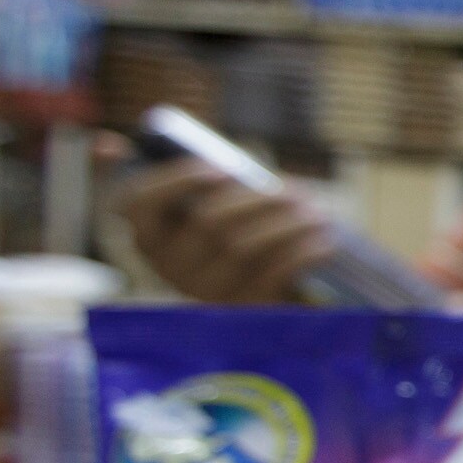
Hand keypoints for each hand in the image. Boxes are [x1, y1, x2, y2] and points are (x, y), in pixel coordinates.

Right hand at [112, 154, 333, 304]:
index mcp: (153, 234)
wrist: (281, 288)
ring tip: (318, 214)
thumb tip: (140, 152)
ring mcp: (204, 291)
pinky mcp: (242, 310)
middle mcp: (170, 266)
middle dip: (257, 200)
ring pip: (242, 247)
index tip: (218, 167)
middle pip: (208, 221)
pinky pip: (272, 274)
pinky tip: (324, 242)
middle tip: (294, 192)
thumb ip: (210, 180)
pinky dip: (303, 253)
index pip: (138, 203)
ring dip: (287, 224)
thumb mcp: (223, 203)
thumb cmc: (248, 229)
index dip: (176, 180)